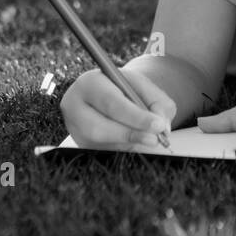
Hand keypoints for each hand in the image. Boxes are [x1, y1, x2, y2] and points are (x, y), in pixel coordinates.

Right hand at [60, 67, 174, 147]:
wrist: (113, 94)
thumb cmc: (129, 90)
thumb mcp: (145, 87)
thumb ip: (157, 102)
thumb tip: (162, 126)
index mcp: (89, 83)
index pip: (111, 102)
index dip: (135, 116)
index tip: (157, 125)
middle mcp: (75, 106)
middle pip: (98, 128)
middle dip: (130, 135)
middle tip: (155, 139)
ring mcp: (74, 128)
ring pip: (101, 144)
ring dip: (129, 144)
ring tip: (150, 139)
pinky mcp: (80, 144)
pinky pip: (103, 152)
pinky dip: (124, 149)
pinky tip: (137, 142)